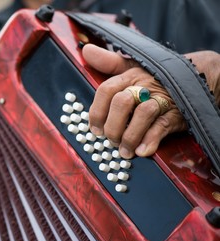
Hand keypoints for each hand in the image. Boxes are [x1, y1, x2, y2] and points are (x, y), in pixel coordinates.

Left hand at [82, 44, 186, 158]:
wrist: (193, 78)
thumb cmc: (154, 77)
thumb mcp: (131, 67)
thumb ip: (108, 62)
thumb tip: (86, 51)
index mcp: (129, 76)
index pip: (106, 90)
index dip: (97, 112)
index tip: (94, 129)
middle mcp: (144, 86)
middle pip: (122, 103)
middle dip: (112, 126)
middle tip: (110, 140)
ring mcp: (161, 99)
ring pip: (143, 114)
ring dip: (129, 136)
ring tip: (124, 151)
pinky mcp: (175, 114)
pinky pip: (161, 127)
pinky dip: (149, 140)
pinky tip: (141, 151)